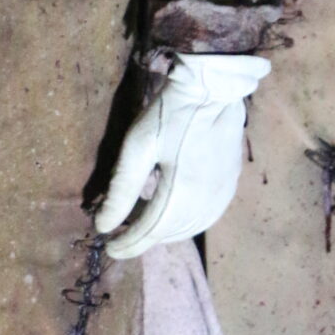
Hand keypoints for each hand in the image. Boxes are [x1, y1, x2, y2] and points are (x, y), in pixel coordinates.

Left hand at [95, 50, 268, 259]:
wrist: (213, 88)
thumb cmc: (170, 113)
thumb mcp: (138, 147)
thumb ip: (122, 189)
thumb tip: (103, 225)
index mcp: (180, 194)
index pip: (149, 234)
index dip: (127, 244)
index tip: (109, 246)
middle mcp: (205, 201)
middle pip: (170, 234)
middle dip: (144, 238)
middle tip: (123, 230)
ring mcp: (222, 194)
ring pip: (191, 228)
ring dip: (166, 232)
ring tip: (145, 222)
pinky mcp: (230, 184)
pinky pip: (207, 216)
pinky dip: (187, 222)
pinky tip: (174, 210)